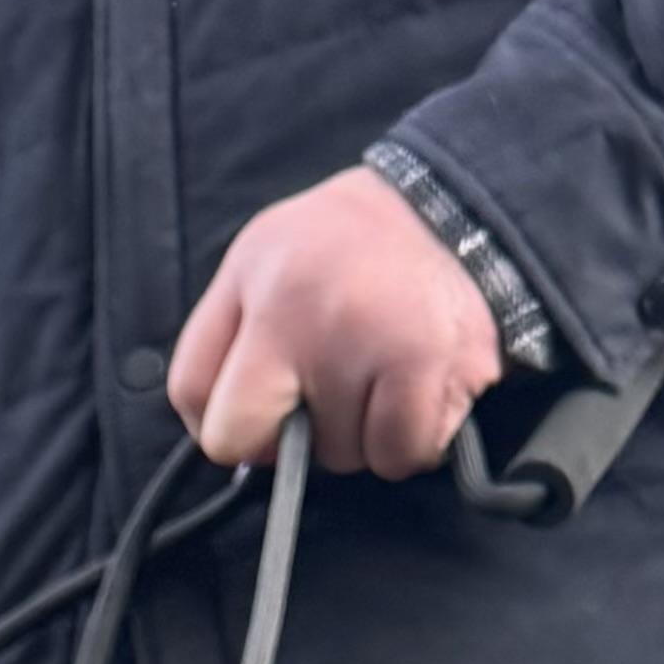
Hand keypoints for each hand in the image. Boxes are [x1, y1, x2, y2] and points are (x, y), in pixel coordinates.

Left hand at [170, 166, 501, 477]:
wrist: (463, 206)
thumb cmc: (350, 249)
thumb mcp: (259, 261)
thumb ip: (221, 346)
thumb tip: (225, 443)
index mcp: (260, 282)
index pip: (200, 405)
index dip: (230, 424)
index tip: (264, 404)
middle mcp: (314, 312)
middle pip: (268, 445)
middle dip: (291, 434)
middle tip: (329, 382)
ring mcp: (378, 342)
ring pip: (341, 457)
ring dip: (360, 432)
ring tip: (382, 365)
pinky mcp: (437, 368)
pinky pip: (401, 456)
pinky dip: (410, 439)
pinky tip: (418, 386)